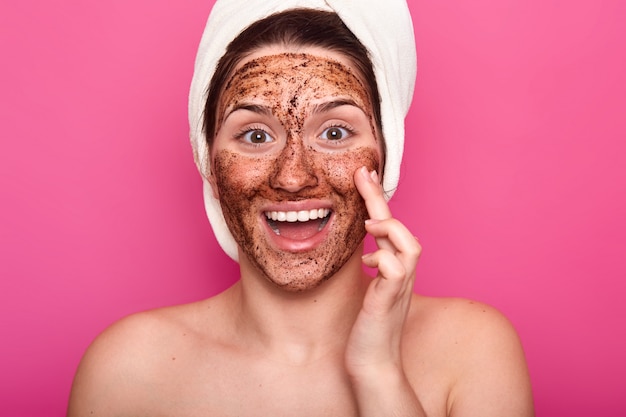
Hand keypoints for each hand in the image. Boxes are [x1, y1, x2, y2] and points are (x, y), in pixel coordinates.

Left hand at [345, 166, 421, 378]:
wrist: (373, 362)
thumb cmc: (368, 326)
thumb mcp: (369, 288)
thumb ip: (371, 266)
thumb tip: (364, 248)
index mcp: (395, 267)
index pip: (389, 226)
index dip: (378, 199)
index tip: (365, 174)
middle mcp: (402, 274)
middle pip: (401, 228)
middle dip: (381, 198)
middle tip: (364, 173)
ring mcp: (398, 288)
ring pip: (409, 247)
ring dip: (390, 229)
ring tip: (369, 224)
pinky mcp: (388, 302)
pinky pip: (395, 272)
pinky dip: (382, 258)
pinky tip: (367, 260)